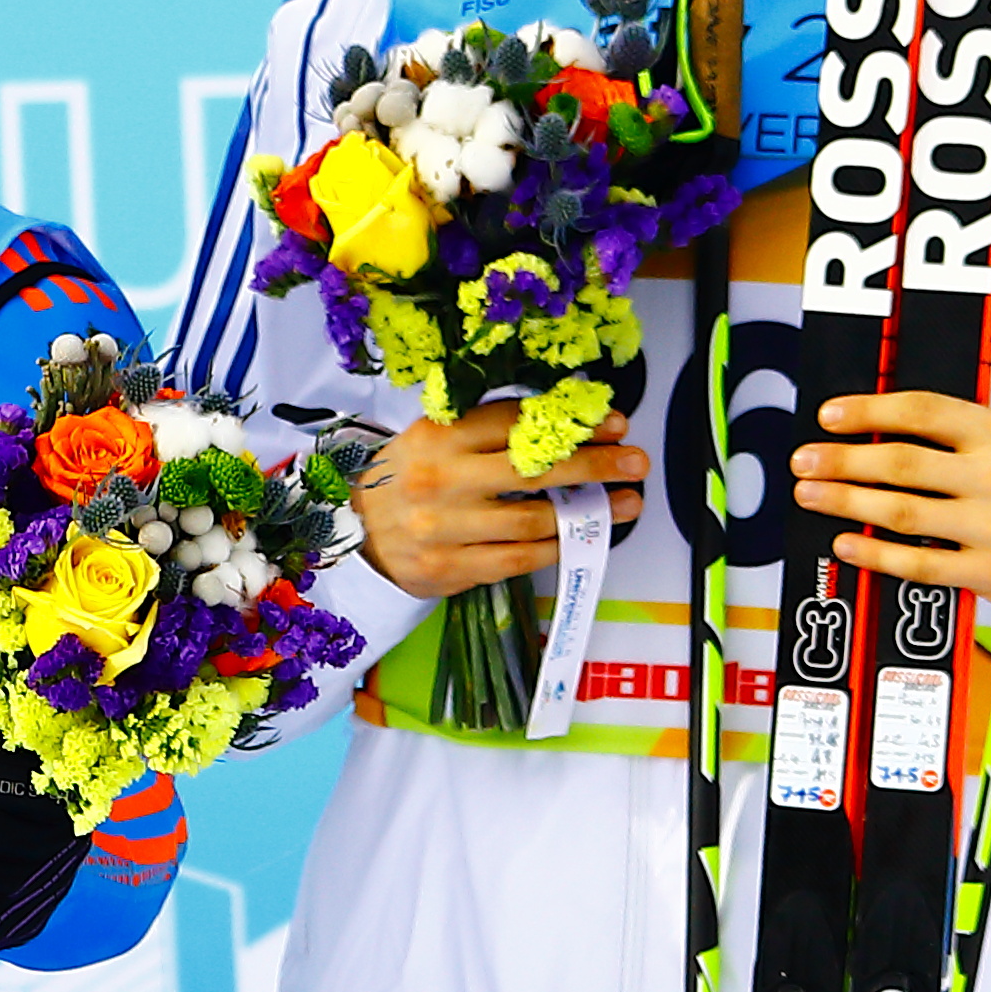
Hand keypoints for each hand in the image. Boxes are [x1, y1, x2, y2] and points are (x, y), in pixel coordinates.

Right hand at [349, 413, 649, 600]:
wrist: (356, 534)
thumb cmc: (408, 479)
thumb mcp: (436, 439)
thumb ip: (490, 429)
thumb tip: (568, 423)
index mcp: (436, 437)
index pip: (513, 423)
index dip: (569, 423)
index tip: (613, 424)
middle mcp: (439, 480)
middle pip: (531, 470)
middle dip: (593, 465)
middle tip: (634, 462)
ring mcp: (443, 529)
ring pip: (531, 520)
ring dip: (587, 513)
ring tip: (625, 502)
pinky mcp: (450, 568)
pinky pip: (518, 558)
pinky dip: (557, 547)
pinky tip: (583, 537)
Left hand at [792, 391, 990, 617]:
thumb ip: (957, 433)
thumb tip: (878, 427)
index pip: (922, 411)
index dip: (867, 411)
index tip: (830, 416)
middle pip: (901, 463)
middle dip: (841, 460)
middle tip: (806, 460)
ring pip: (902, 512)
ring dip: (846, 503)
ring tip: (812, 495)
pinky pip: (919, 564)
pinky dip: (876, 554)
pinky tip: (847, 544)